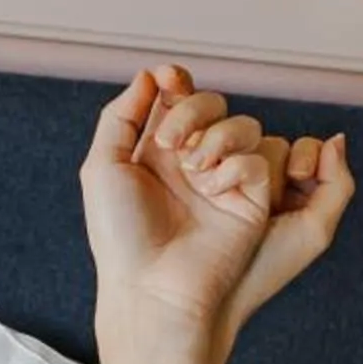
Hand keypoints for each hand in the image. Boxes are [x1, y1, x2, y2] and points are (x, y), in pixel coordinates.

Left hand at [80, 66, 351, 363]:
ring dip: (216, 136)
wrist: (149, 287)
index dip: (176, 82)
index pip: (177, 100)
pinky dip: (235, 166)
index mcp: (158, 154)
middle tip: (170, 142)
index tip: (168, 77)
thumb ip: (120, 117)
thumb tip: (150, 76)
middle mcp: (193, 164)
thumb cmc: (120, 235)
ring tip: (194, 169)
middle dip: (192, 109)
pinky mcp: (253, 202)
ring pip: (244, 125)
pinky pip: (259, 160)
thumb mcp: (103, 168)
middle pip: (213, 103)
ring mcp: (224, 182)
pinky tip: (213, 189)